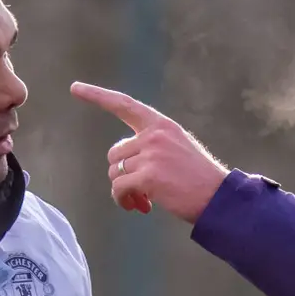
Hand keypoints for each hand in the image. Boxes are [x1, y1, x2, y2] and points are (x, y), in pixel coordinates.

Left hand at [70, 83, 232, 223]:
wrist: (219, 198)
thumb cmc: (198, 178)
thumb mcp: (177, 147)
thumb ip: (151, 145)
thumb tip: (121, 163)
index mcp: (161, 125)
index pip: (124, 105)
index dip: (97, 96)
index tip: (75, 88)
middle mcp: (154, 135)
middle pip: (115, 153)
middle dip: (122, 174)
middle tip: (137, 192)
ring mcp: (150, 155)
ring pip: (115, 173)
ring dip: (123, 191)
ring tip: (140, 202)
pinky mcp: (148, 177)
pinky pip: (119, 188)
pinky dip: (124, 200)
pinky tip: (139, 207)